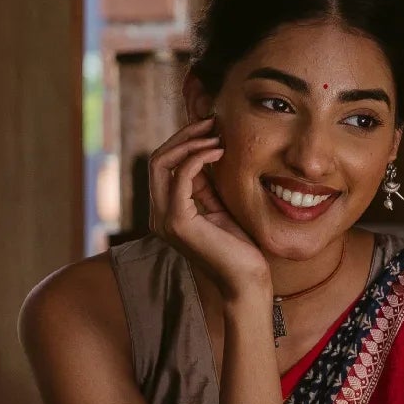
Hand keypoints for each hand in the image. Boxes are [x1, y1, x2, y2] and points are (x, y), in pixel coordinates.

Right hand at [147, 117, 270, 302]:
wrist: (246, 281)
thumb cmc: (238, 248)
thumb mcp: (217, 208)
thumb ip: (203, 186)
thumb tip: (201, 154)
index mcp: (165, 212)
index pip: (163, 165)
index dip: (184, 142)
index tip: (210, 129)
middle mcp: (158, 216)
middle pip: (157, 159)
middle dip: (184, 136)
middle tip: (210, 122)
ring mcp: (164, 220)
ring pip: (162, 162)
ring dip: (190, 142)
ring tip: (216, 134)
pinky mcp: (178, 222)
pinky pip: (180, 175)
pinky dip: (198, 157)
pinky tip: (219, 152)